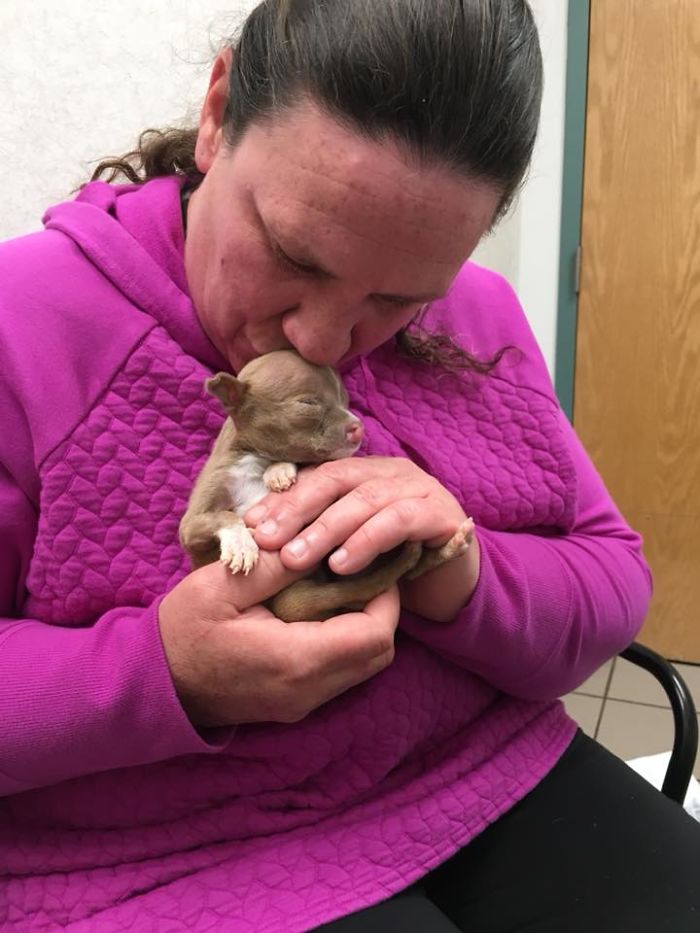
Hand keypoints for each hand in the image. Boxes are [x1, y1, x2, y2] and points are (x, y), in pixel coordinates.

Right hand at [158, 552, 398, 727]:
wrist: (152, 684)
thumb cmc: (182, 631)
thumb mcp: (222, 585)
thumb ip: (274, 563)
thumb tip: (318, 538)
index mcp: (295, 659)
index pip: (374, 633)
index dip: (384, 595)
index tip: (369, 562)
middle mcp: (308, 690)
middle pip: (378, 653)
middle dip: (381, 610)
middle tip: (360, 570)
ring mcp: (302, 702)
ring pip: (364, 666)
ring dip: (364, 626)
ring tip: (340, 586)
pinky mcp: (295, 704)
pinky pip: (341, 674)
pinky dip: (345, 642)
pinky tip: (321, 612)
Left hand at [245, 457, 479, 622]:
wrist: (451, 587)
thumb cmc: (391, 567)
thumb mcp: (346, 547)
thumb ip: (315, 535)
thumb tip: (259, 537)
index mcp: (363, 473)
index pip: (315, 476)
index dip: (281, 498)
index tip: (248, 525)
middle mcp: (390, 473)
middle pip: (336, 479)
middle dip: (296, 509)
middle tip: (265, 540)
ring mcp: (418, 489)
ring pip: (364, 499)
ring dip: (326, 529)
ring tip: (295, 558)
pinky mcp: (441, 514)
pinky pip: (399, 521)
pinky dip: (367, 540)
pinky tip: (342, 565)